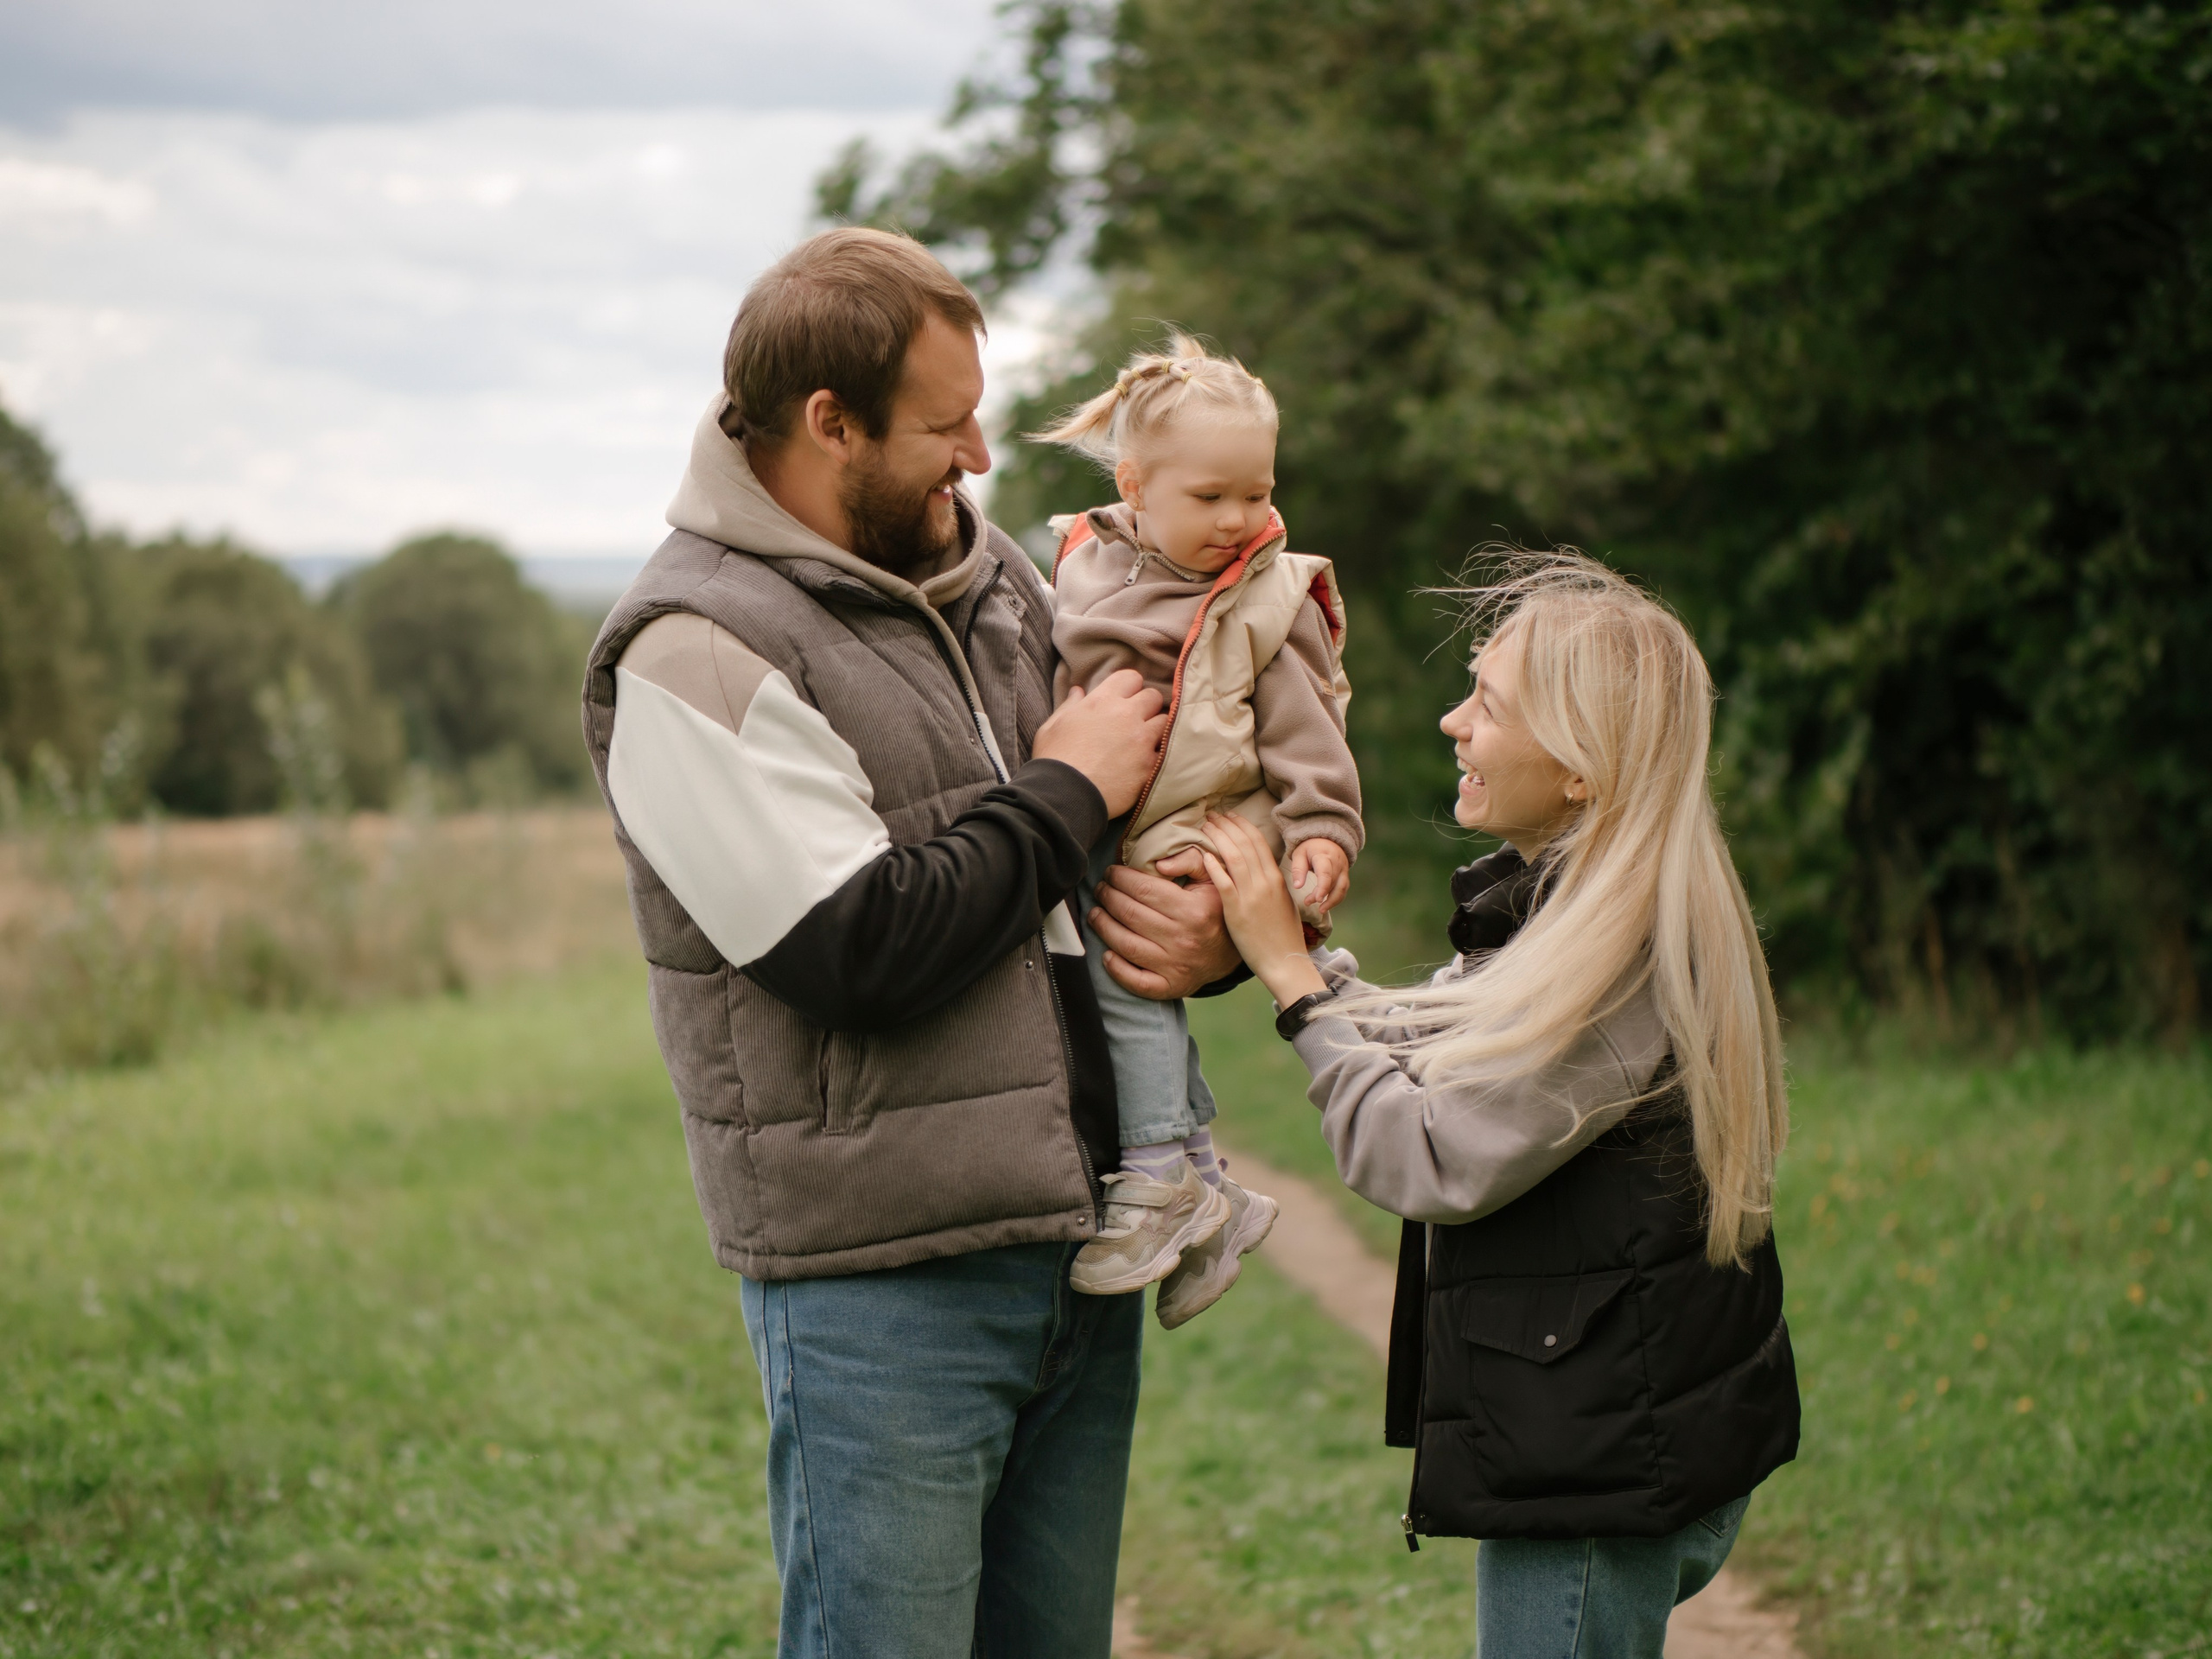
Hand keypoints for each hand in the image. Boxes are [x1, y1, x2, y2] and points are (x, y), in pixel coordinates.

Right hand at [1032, 669, 1165, 817]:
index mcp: (1102, 701)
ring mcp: (1142, 740)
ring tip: (1144, 741)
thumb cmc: (1053, 761)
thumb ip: (1069, 706)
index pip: (1130, 677)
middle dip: (1146, 706)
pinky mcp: (1150, 765)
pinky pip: (1166, 751)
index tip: (1124, 699)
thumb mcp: (1051, 727)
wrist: (1064, 796)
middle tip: (1136, 721)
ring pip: (1165, 721)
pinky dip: (1159, 755)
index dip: (1129, 687)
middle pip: (1153, 696)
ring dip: (1156, 729)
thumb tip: (1078, 691)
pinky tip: (1148, 762)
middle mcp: (1126, 715)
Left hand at [1089, 857, 1243, 999]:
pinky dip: (1116, 969)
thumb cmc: (1216, 908)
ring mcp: (1176, 966)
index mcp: (1193, 910)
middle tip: (1100, 889)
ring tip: (1095, 913)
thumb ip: (1189, 859)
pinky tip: (1106, 954)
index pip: (1143, 889)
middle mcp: (1183, 939)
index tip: (1111, 872)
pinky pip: (1137, 982)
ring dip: (1103, 927)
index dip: (1120, 878)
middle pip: (1130, 914)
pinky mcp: (1171, 987)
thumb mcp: (1213, 877)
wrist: (1235, 951)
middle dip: (1107, 897)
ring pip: (1126, 945)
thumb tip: (1158, 864)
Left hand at [1197, 814, 1327, 1005]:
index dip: (1242, 824)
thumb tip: (1255, 869)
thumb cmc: (1282, 934)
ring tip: (1205, 827)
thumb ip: (1269, 883)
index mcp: (1277, 878)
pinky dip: (1214, 866)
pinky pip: (1224, 883)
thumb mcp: (1282, 901)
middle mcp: (1265, 882)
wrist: (1284, 960)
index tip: (1230, 815)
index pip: (1258, 841)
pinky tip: (1204, 855)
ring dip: (1218, 838)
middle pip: (1244, 843)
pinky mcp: (1238, 911)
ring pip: (1234, 857)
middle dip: (1227, 824)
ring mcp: (1252, 896)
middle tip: (1212, 815)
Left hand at [1286, 837, 1350, 912]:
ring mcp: (1343, 869)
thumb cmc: (1309, 848)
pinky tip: (1326, 905)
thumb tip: (1298, 886)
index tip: (1317, 899)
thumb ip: (1298, 869)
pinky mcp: (1345, 875)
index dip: (1323, 887)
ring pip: (1341, 888)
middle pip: (1332, 882)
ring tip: (1321, 910)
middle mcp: (1337, 863)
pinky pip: (1343, 889)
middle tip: (1307, 902)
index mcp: (1324, 856)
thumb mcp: (1299, 854)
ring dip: (1332, 901)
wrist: (1326, 840)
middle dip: (1321, 895)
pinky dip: (1336, 899)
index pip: (1326, 873)